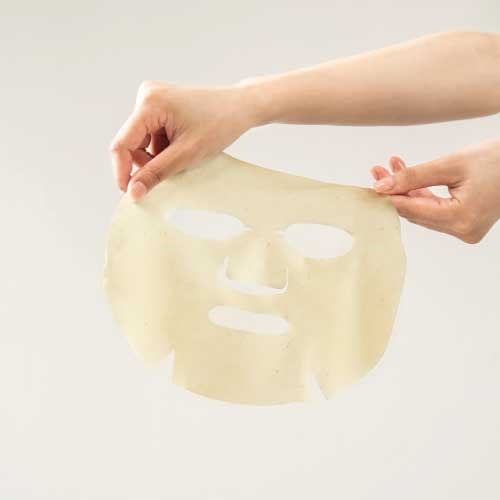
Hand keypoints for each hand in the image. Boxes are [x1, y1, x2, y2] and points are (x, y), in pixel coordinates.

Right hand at [110, 81, 256, 200]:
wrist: (240, 108)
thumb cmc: (219, 125)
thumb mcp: (186, 155)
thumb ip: (156, 173)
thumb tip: (133, 191)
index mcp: (150, 103)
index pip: (122, 144)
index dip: (122, 171)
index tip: (130, 193)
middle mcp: (146, 96)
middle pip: (131, 143)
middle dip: (148, 163)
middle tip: (173, 170)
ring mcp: (152, 100)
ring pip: (142, 142)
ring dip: (157, 156)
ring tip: (182, 154)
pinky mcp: (159, 106)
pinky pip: (151, 135)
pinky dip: (163, 148)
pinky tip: (182, 146)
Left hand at [370, 138, 499, 242]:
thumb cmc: (496, 160)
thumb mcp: (451, 164)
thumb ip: (413, 176)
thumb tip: (381, 186)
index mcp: (460, 219)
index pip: (412, 209)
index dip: (389, 196)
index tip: (371, 184)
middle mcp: (461, 230)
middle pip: (415, 212)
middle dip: (395, 191)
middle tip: (377, 171)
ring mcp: (464, 230)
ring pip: (423, 211)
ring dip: (405, 190)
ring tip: (388, 168)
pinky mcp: (464, 224)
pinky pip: (434, 210)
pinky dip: (420, 194)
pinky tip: (406, 176)